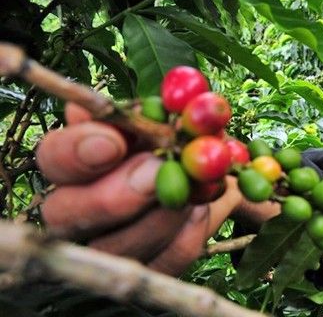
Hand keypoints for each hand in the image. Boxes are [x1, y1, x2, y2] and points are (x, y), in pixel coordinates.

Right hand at [36, 103, 241, 274]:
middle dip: (115, 195)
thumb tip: (105, 106)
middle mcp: (79, 208)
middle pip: (66, 213)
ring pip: (115, 247)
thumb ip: (147, 113)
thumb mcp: (170, 119)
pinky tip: (201, 210)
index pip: (54, 158)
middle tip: (157, 171)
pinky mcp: (146, 268)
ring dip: (162, 215)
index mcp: (78, 162)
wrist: (217, 174)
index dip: (76, 151)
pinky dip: (187, 236)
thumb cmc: (182, 140)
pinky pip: (161, 264)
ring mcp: (108, 245)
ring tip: (196, 189)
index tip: (112, 142)